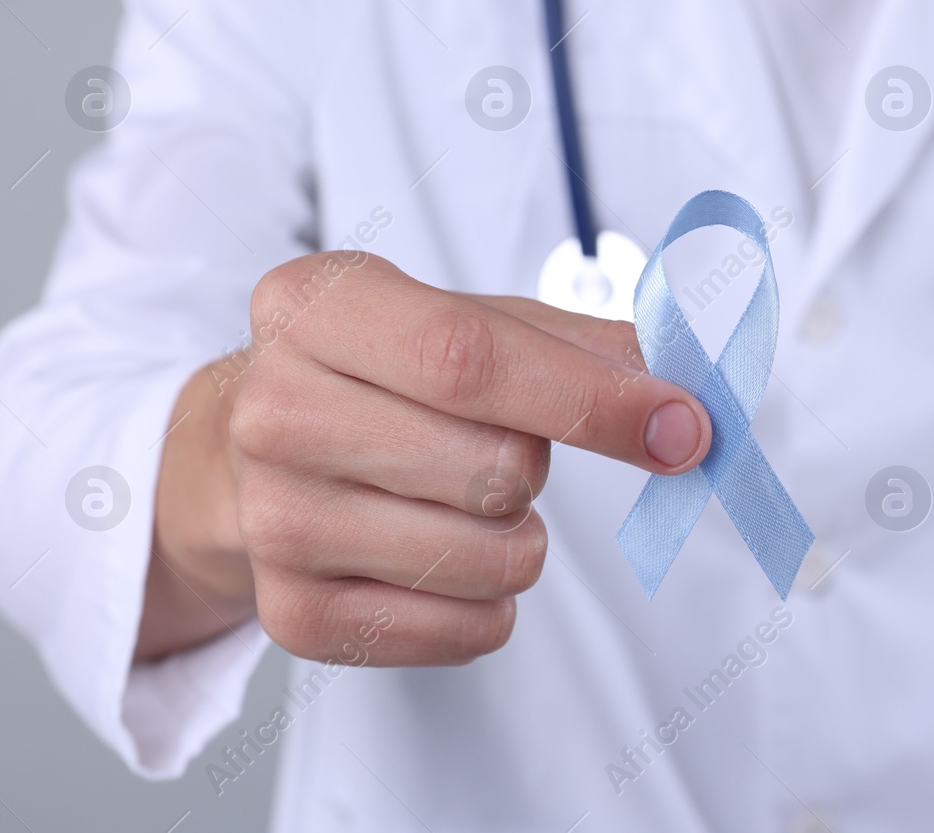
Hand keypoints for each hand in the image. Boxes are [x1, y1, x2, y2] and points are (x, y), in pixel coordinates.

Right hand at [138, 252, 709, 664]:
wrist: (244, 455)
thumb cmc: (382, 376)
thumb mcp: (468, 321)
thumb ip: (582, 345)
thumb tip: (689, 388)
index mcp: (316, 306)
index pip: (472, 359)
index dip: (594, 401)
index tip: (685, 427)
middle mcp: (273, 409)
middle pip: (493, 466)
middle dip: (539, 467)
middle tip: (504, 451)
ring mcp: (273, 519)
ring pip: (488, 556)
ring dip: (520, 538)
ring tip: (468, 503)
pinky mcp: (291, 614)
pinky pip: (464, 628)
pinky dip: (490, 601)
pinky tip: (443, 554)